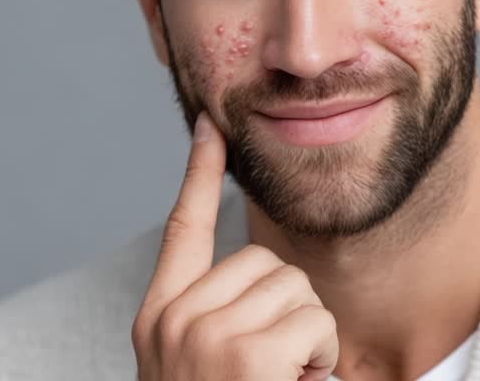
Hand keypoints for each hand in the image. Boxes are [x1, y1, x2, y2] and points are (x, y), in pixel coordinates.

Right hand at [132, 113, 339, 380]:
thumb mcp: (193, 363)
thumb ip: (212, 317)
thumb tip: (262, 278)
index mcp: (156, 318)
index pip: (182, 228)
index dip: (199, 172)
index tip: (211, 125)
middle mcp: (175, 321)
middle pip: (262, 257)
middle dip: (286, 305)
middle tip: (276, 364)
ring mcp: (209, 337)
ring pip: (294, 285)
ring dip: (308, 334)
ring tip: (285, 377)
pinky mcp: (249, 358)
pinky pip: (317, 321)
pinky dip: (323, 357)